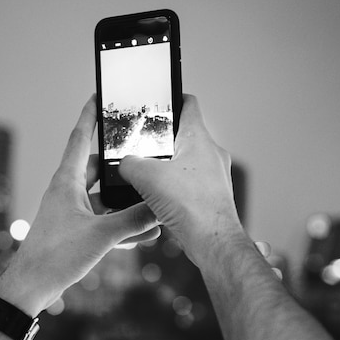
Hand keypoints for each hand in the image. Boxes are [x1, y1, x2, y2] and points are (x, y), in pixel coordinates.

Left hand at [0, 95, 160, 315]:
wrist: (32, 288)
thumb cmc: (55, 256)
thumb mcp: (101, 235)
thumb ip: (133, 220)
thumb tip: (160, 208)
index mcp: (67, 181)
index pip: (81, 138)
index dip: (91, 115)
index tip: (99, 96)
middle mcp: (69, 190)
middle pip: (99, 166)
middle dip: (121, 162)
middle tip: (142, 152)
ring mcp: (72, 210)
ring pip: (104, 196)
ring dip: (126, 200)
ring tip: (151, 199)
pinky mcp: (76, 229)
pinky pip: (104, 219)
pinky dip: (122, 223)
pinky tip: (145, 232)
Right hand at [119, 94, 244, 265]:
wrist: (213, 241)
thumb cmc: (191, 206)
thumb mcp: (147, 177)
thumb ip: (129, 163)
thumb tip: (125, 164)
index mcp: (199, 138)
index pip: (189, 104)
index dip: (173, 97)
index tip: (162, 97)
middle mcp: (212, 154)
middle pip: (185, 135)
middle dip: (164, 139)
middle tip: (145, 143)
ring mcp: (215, 176)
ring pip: (188, 161)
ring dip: (169, 166)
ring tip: (149, 175)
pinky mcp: (212, 196)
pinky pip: (191, 183)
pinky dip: (176, 186)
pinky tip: (160, 198)